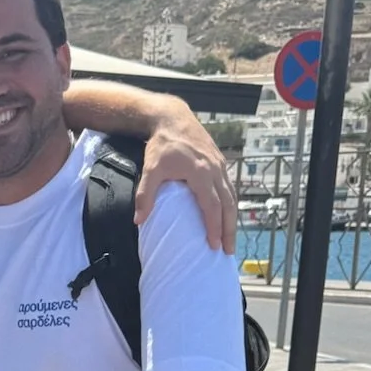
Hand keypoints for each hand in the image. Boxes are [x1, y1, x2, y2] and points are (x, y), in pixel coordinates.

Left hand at [134, 107, 235, 253]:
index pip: (212, 205)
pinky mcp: (220, 163)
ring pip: (232, 197)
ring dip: (232, 219)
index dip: (214, 227)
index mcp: (201, 173)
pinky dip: (231, 205)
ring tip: (230, 239)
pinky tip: (228, 217)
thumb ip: (145, 195)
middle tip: (228, 251)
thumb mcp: (150, 169)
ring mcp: (220, 165)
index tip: (214, 245)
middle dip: (229, 229)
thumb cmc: (162, 145)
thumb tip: (138, 221)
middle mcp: (216, 170)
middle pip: (228, 204)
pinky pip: (230, 188)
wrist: (173, 118)